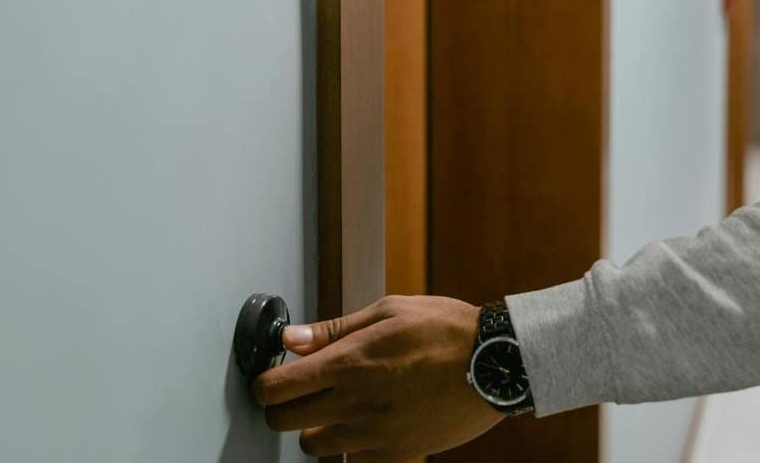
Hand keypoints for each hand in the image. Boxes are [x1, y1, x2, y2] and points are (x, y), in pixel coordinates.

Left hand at [254, 295, 504, 461]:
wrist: (495, 363)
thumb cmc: (446, 329)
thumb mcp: (389, 311)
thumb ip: (334, 329)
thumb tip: (291, 339)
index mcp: (350, 362)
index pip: (277, 387)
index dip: (264, 385)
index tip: (270, 380)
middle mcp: (356, 402)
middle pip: (284, 422)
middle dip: (282, 407)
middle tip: (299, 392)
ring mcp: (375, 433)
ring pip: (313, 446)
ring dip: (316, 428)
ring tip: (337, 407)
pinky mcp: (397, 453)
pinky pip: (353, 460)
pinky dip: (352, 446)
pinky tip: (367, 423)